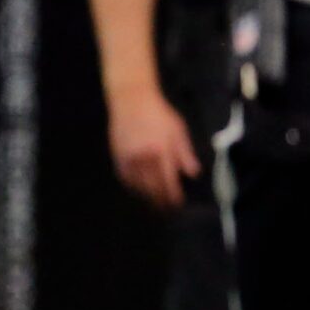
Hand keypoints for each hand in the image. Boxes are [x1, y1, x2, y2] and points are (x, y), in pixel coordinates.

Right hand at [108, 87, 201, 211]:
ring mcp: (128, 158)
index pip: (168, 181)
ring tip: (154, 203)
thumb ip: (185, 154)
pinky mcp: (117, 156)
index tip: (178, 204)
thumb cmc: (160, 114)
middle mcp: (144, 158)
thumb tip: (192, 174)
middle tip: (167, 209)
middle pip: (152, 187)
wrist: (131, 100)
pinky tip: (139, 190)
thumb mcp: (178, 130)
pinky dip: (133, 187)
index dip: (173, 196)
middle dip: (160, 200)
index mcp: (161, 151)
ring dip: (147, 196)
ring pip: (138, 185)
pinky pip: (125, 178)